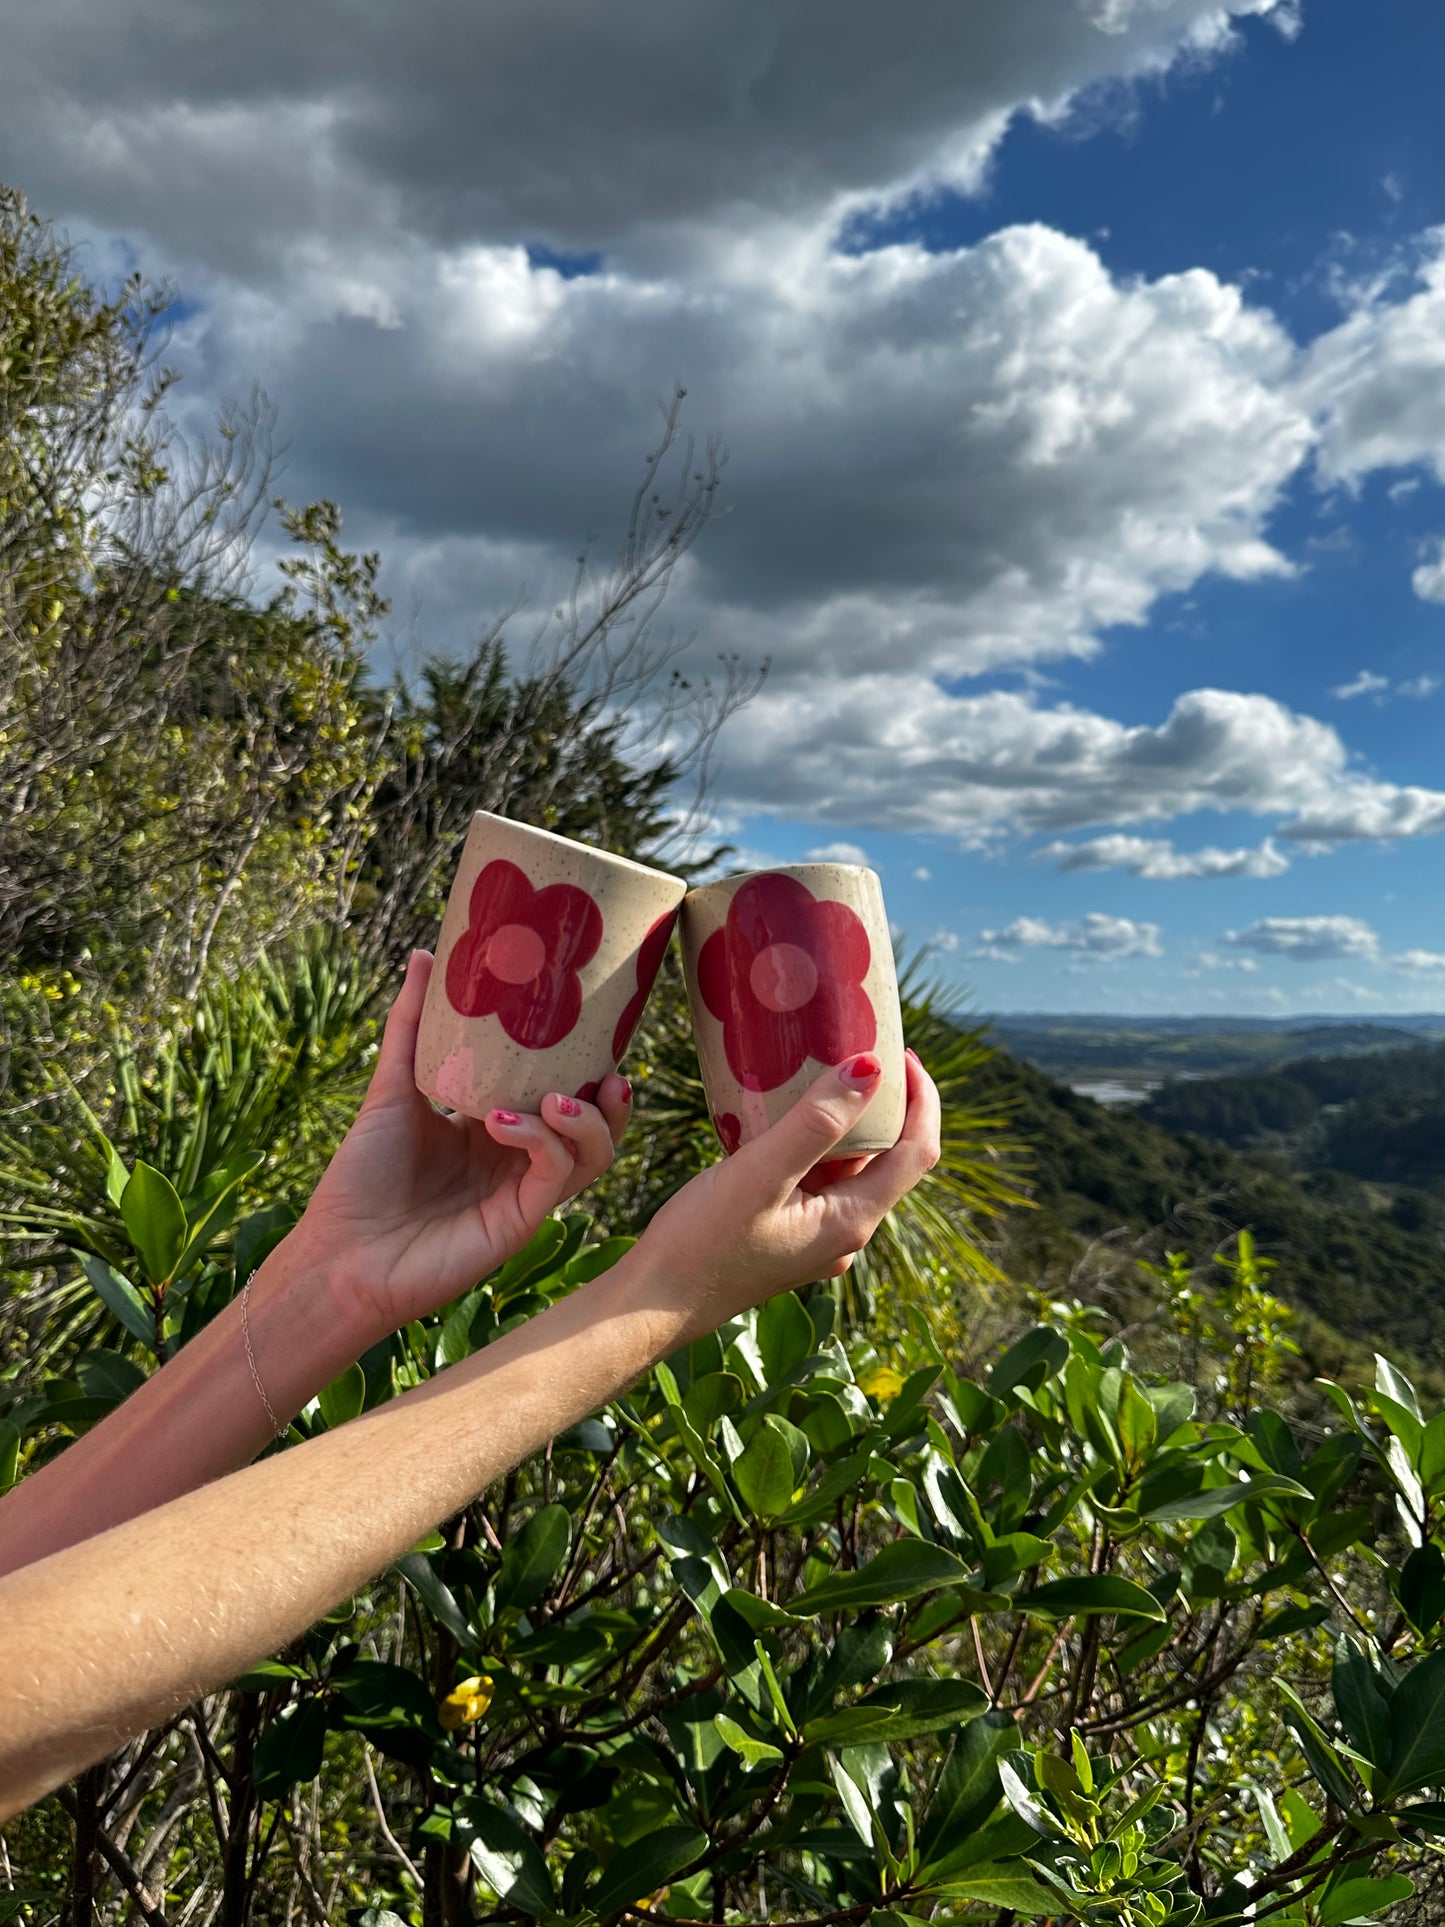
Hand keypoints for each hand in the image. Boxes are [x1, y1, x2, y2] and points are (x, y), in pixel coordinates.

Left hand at [300, 951, 629, 1343]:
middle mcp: (517, 1161)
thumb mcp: (390, 1089)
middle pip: (593, 1125)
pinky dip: (543, 1143)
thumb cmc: (360, 1180)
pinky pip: (555, 1178)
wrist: (338, 1256)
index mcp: (496, 1130)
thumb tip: (424, 954)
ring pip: (591, 1154)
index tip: (596, 1026)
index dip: (586, 1065)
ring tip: (559, 1095)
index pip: (560, 1092)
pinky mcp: (518, 1223)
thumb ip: (410, 1026)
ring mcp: (522, 1193)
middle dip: (610, 1096)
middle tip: (609, 1066)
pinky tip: (504, 1123)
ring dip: (587, 1119)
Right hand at [635, 1048, 939, 1347]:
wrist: (650, 1305)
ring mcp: (817, 1240)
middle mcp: (845, 1236)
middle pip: (890, 1160)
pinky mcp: (788, 1238)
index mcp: (851, 1222)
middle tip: (861, 1049)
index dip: (922, 1099)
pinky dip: (816, 1145)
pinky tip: (784, 1119)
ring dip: (848, 1124)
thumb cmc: (700, 1243)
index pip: (918, 1153)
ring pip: (851, 1171)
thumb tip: (870, 1069)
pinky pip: (818, 1182)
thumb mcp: (759, 1174)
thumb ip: (815, 1124)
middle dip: (886, 1105)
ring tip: (823, 1072)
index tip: (900, 1051)